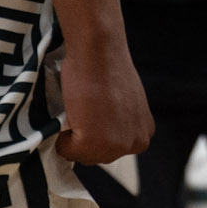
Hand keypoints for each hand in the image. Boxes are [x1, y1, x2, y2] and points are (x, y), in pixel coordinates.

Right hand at [56, 37, 152, 165]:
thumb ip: (119, 122)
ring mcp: (115, 146)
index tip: (95, 113)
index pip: (114, 149)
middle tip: (84, 111)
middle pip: (99, 156)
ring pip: (83, 156)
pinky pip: (67, 151)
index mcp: (145, 134)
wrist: (99, 51)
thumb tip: (102, 130)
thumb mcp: (126, 103)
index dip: (98, 133)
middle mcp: (136, 144)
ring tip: (79, 111)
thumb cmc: (109, 68)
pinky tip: (72, 112)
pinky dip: (62, 137)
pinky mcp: (92, 143)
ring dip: (74, 138)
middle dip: (86, 138)